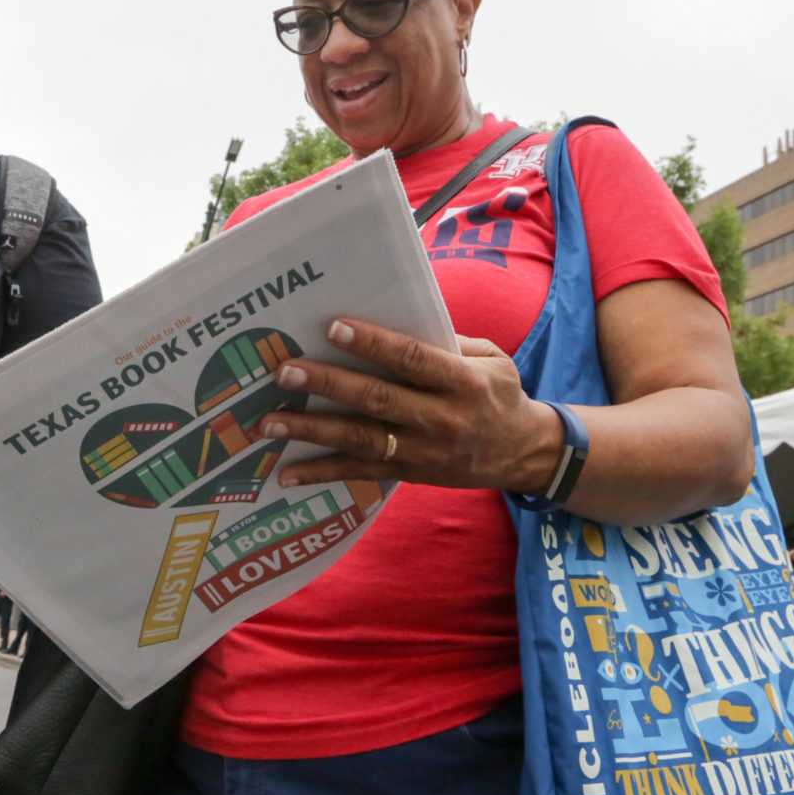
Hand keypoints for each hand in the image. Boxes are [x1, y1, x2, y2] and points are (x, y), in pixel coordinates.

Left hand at [258, 317, 561, 492]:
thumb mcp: (491, 359)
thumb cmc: (498, 394)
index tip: (333, 327)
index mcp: (463, 381)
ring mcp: (422, 451)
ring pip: (359, 439)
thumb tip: (395, 320)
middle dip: (327, 383)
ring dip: (311, 431)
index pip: (412, 359)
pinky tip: (285, 472)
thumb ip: (448, 342)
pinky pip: (359, 474)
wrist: (524, 453)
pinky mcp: (408, 473)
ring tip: (269, 422)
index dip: (373, 343)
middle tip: (285, 371)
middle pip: (376, 399)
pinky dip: (321, 473)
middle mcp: (441, 418)